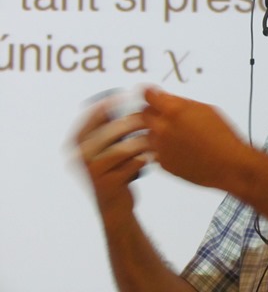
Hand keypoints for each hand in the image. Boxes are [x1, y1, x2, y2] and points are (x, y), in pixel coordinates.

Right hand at [74, 101, 150, 227]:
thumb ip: (110, 129)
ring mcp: (93, 172)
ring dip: (141, 142)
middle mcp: (80, 158)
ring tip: (154, 139)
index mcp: (77, 146)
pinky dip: (144, 159)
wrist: (115, 208)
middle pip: (107, 133)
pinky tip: (153, 156)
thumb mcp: (107, 149)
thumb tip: (120, 101)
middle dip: (130, 123)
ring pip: (121, 150)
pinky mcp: (108, 185)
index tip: (121, 96)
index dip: (104, 107)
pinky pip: (131, 165)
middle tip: (148, 117)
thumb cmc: (115, 171)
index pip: (88, 121)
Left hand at [142, 88, 249, 189]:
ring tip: (175, 135)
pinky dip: (163, 148)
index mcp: (173, 110)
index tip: (151, 94)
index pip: (148, 95)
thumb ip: (182, 104)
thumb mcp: (205, 109)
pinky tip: (179, 148)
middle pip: (143, 114)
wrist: (228, 164)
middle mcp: (162, 128)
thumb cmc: (222, 137)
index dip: (150, 94)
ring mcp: (160, 147)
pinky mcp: (162, 163)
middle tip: (163, 114)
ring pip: (148, 134)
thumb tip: (171, 102)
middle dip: (152, 112)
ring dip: (156, 132)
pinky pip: (155, 151)